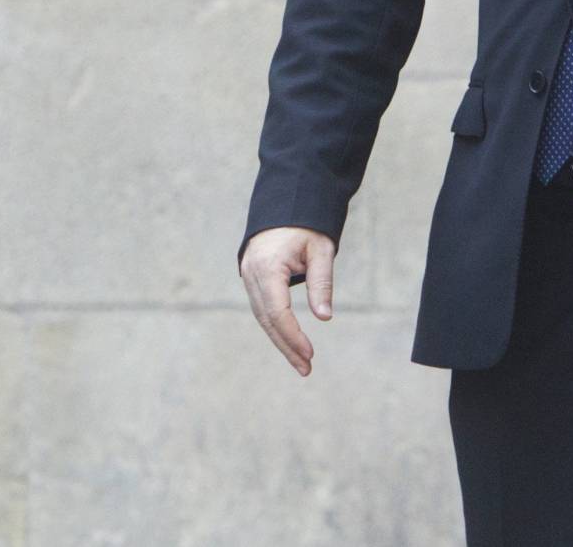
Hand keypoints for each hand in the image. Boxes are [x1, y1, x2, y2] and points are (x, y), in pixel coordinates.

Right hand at [239, 226, 336, 376]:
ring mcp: (247, 277)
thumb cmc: (307, 225)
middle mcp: (251, 275)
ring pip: (262, 317)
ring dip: (280, 340)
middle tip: (305, 368)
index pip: (277, 311)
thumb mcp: (321, 250)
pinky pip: (262, 308)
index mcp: (267, 267)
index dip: (292, 335)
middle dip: (286, 345)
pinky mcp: (251, 279)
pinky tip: (289, 341)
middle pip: (267, 320)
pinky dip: (275, 326)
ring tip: (301, 362)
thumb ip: (321, 282)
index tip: (309, 354)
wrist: (286, 203)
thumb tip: (325, 317)